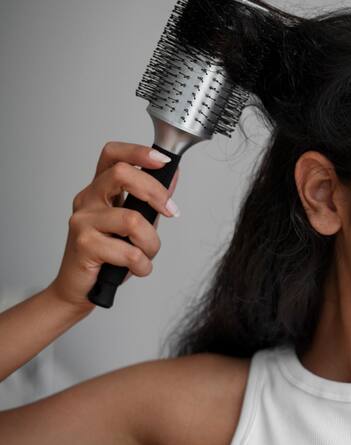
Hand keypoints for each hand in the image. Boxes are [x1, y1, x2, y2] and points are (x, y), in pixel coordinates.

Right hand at [47, 142, 180, 310]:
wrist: (80, 288)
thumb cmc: (108, 255)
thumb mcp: (135, 224)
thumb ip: (151, 201)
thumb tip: (173, 175)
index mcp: (99, 189)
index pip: (112, 154)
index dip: (139, 152)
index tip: (164, 161)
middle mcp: (87, 199)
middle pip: (122, 173)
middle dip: (156, 191)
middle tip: (171, 211)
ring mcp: (83, 221)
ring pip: (132, 219)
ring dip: (151, 243)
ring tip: (146, 254)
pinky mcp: (84, 244)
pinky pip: (129, 252)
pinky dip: (143, 265)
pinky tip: (137, 269)